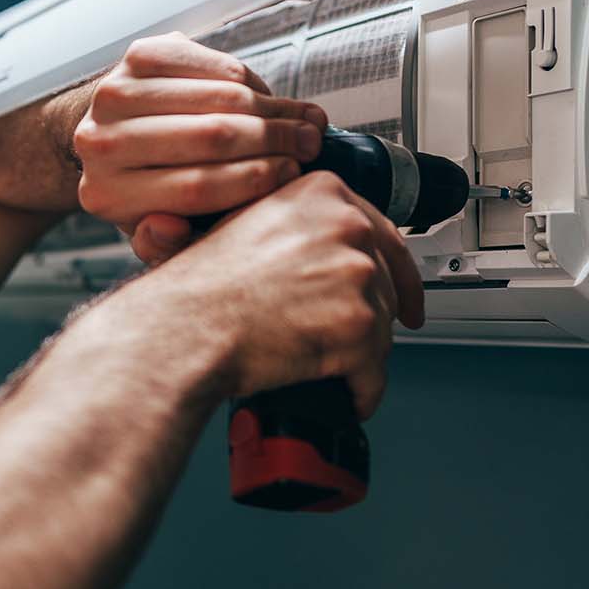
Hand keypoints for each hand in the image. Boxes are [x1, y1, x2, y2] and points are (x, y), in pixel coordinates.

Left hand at [71, 33, 328, 265]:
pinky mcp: (138, 56)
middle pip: (211, 136)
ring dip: (273, 109)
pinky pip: (215, 64)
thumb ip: (165, 244)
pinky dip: (252, 81)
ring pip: (219, 96)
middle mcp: (100, 142)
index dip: (256, 179)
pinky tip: (269, 100)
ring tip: (305, 122)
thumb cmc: (151, 188)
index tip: (295, 176)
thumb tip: (167, 229)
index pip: (195, 188)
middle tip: (311, 144)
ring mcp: (115, 92)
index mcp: (106, 195)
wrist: (114, 132)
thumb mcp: (157, 230)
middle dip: (275, 140)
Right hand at [141, 170, 425, 418]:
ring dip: (360, 354)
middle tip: (348, 340)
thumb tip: (321, 251)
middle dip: (369, 317)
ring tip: (325, 368)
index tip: (404, 296)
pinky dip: (362, 390)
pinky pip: (375, 371)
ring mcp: (356, 274)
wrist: (183, 329)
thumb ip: (293, 225)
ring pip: (382, 327)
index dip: (395, 272)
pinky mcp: (358, 326)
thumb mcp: (242, 225)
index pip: (381, 233)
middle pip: (385, 282)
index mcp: (320, 193)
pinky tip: (343, 395)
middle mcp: (345, 226)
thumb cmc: (196, 290)